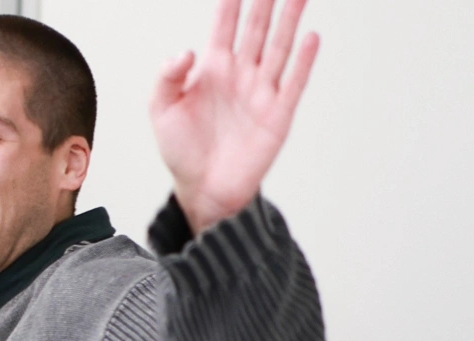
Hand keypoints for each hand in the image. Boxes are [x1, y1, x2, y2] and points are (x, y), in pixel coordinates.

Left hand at [151, 0, 319, 230]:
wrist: (203, 188)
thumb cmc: (181, 150)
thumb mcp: (162, 110)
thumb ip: (168, 77)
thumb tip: (186, 51)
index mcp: (213, 69)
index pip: (224, 26)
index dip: (231, 3)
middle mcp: (240, 75)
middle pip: (257, 29)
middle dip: (265, 3)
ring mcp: (261, 92)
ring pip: (279, 48)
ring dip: (290, 21)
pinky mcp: (277, 114)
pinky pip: (294, 82)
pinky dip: (304, 60)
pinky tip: (311, 38)